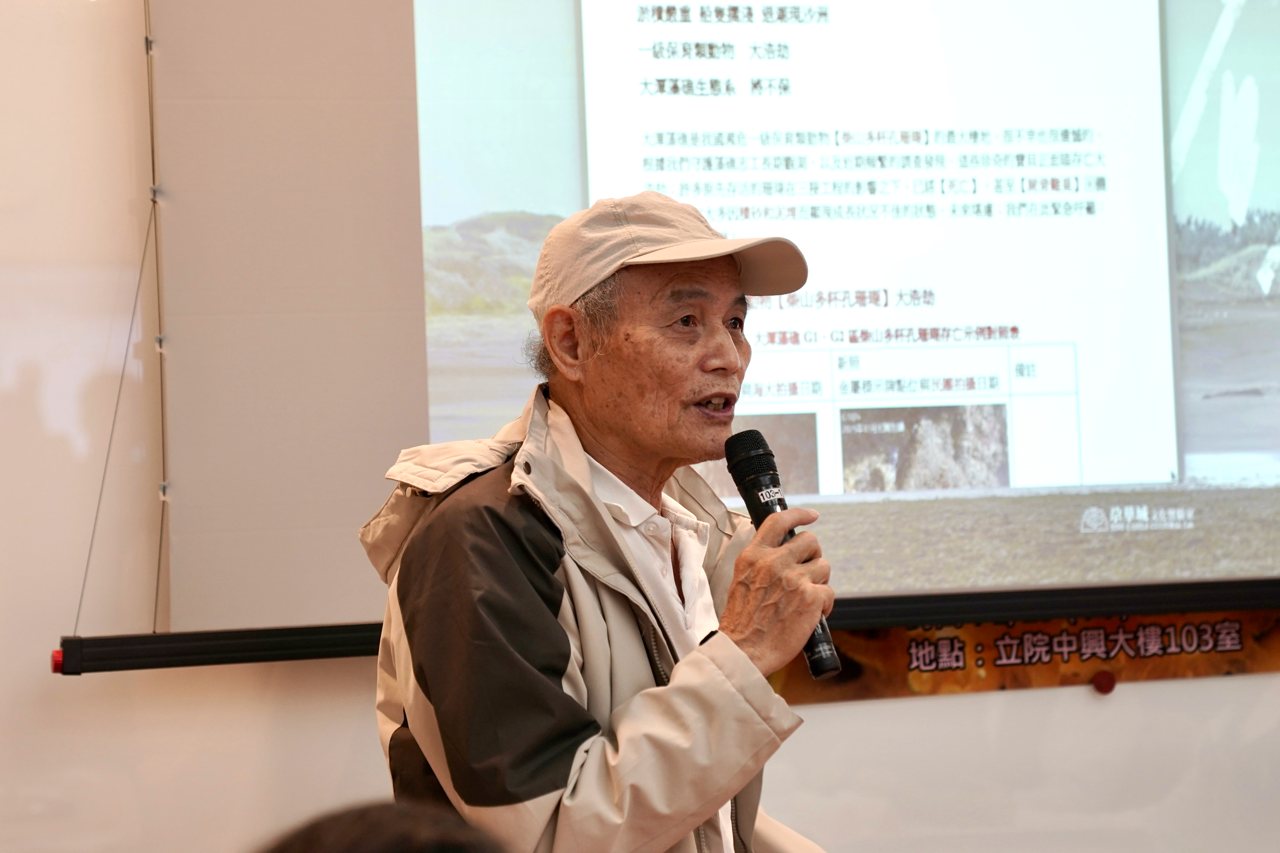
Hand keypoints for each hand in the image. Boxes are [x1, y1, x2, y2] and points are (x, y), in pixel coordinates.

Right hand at [717, 507, 834, 676]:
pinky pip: (829, 592)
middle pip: (810, 541)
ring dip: (819, 581)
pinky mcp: (811, 599)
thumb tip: (782, 555)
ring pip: (824, 566)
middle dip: (813, 556)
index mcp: (754, 556)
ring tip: (807, 598)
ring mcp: (794, 580)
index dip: (799, 514)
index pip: (779, 522)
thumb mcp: (741, 580)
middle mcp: (774, 563)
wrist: (744, 651)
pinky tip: (812, 615)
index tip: (812, 515)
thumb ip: (760, 564)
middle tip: (808, 572)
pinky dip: (824, 605)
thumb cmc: (741, 623)